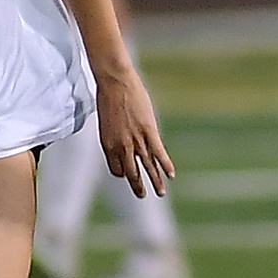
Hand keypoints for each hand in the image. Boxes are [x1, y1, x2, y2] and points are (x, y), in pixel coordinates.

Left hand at [94, 66, 175, 198]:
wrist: (114, 82)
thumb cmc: (108, 96)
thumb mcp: (107, 120)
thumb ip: (114, 132)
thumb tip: (120, 135)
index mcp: (108, 145)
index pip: (116, 169)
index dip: (123, 173)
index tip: (128, 174)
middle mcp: (121, 147)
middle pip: (131, 173)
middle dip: (138, 185)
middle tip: (143, 195)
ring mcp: (135, 140)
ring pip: (147, 167)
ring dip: (155, 181)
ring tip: (160, 192)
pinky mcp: (149, 132)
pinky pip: (159, 153)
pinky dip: (165, 165)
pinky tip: (171, 175)